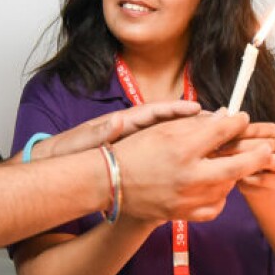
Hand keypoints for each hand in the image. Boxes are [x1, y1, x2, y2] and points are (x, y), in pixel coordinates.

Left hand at [31, 101, 201, 159]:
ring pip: (167, 138)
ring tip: (215, 140)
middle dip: (191, 121)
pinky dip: (177, 153)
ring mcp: (133, 142)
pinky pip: (160, 154)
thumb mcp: (82, 143)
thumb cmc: (68, 153)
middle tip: (218, 121)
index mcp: (120, 123)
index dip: (176, 110)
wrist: (56, 165)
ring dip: (188, 137)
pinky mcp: (133, 156)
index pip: (153, 113)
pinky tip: (194, 162)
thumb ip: (99, 133)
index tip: (197, 109)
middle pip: (166, 123)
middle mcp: (130, 130)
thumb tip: (116, 122)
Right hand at [113, 110, 273, 222]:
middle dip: (257, 156)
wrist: (111, 182)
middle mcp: (188, 175)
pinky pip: (215, 207)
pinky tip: (215, 185)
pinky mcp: (184, 215)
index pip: (222, 132)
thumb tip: (224, 117)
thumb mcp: (161, 128)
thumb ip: (195, 124)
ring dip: (233, 174)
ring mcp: (187, 198)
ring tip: (230, 164)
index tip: (242, 119)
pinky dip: (219, 195)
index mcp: (182, 148)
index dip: (237, 122)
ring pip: (227, 186)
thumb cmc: (135, 150)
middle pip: (237, 166)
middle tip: (268, 149)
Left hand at [216, 121, 274, 193]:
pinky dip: (248, 178)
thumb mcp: (237, 142)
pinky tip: (234, 178)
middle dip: (239, 147)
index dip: (241, 131)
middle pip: (264, 143)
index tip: (221, 136)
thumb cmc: (241, 158)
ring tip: (224, 163)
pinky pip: (263, 179)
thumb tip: (221, 112)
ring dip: (244, 161)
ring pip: (266, 160)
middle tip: (218, 150)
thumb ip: (233, 129)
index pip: (261, 128)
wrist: (254, 186)